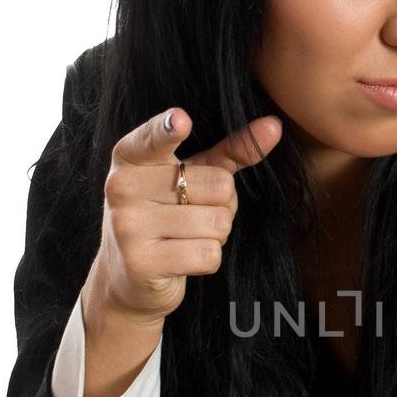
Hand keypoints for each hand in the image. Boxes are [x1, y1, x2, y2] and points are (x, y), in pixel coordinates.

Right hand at [85, 105, 283, 326]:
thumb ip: (231, 151)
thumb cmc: (166, 214)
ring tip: (184, 237)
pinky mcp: (140, 263)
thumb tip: (274, 126)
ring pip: (217, 223)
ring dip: (215, 234)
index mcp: (130, 157)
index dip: (168, 129)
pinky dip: (207, 259)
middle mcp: (122, 186)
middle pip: (218, 186)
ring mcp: (127, 226)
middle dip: (221, 204)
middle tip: (191, 213)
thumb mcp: (194, 175)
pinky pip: (208, 254)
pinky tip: (182, 259)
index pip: (154, 139)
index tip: (180, 119)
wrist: (127, 276)